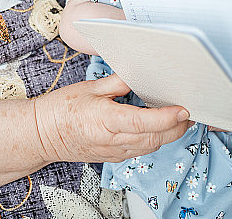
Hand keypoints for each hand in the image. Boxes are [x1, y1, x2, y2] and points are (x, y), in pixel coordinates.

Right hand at [33, 73, 191, 163]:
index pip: (143, 122)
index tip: (182, 108)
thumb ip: (118, 82)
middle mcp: (112, 140)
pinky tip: (159, 127)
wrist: (42, 134)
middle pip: (154, 138)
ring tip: (180, 118)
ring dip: (169, 135)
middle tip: (189, 111)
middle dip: (176, 127)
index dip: (167, 117)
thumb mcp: (90, 87)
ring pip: (150, 146)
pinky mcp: (114, 157)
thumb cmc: (61, 109)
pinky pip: (141, 150)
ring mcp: (114, 151)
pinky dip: (155, 139)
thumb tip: (140, 74)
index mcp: (105, 120)